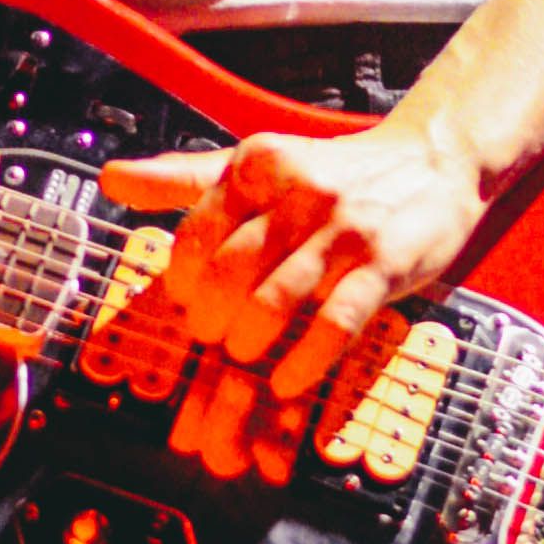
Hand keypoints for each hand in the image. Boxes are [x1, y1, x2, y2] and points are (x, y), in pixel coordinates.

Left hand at [98, 105, 488, 487]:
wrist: (432, 163)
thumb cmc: (332, 174)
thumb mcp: (258, 163)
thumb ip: (185, 177)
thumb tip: (111, 179)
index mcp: (261, 164)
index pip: (200, 229)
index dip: (182, 277)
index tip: (183, 300)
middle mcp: (301, 191)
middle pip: (232, 268)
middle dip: (211, 314)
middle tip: (207, 336)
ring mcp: (345, 229)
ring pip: (278, 297)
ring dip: (250, 338)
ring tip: (240, 354)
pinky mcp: (385, 265)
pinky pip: (338, 322)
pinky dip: (306, 359)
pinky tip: (287, 379)